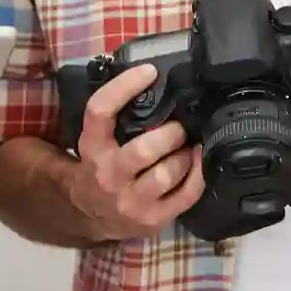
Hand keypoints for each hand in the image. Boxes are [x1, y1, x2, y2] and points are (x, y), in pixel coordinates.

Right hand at [67, 63, 204, 240]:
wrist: (92, 215)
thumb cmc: (102, 166)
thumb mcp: (97, 141)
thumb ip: (116, 117)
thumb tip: (152, 77)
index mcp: (92, 147)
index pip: (100, 111)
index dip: (124, 87)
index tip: (149, 72)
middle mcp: (108, 175)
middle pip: (144, 150)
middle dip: (170, 133)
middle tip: (179, 127)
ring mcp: (131, 201)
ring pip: (167, 174)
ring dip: (184, 157)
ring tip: (187, 148)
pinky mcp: (153, 219)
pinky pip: (185, 195)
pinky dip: (198, 175)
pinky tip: (197, 161)